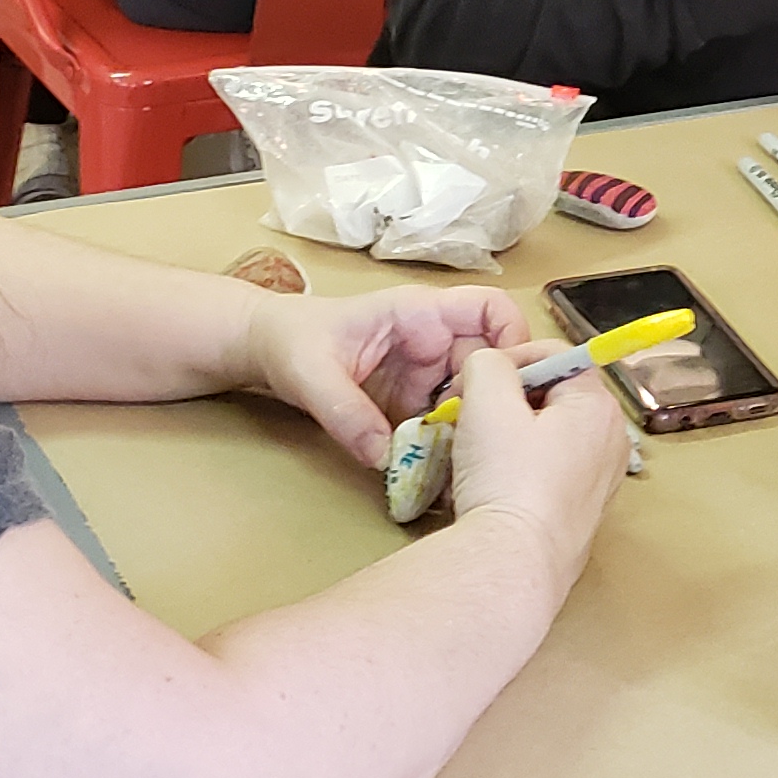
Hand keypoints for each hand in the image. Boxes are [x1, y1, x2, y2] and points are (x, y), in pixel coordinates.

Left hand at [233, 283, 528, 467]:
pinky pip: (444, 421)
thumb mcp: (311, 373)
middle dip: (493, 401)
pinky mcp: (412, 401)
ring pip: (472, 398)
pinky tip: (439, 468)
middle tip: (482, 441)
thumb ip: (346, 413)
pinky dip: (447, 444)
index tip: (512, 386)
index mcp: (419, 314)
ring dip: (471, 428)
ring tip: (463, 461)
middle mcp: (432, 340)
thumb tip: (383, 457)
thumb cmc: (289, 339)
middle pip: (491, 364)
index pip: (491, 309)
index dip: (514, 340)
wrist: (263, 350)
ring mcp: (425, 373)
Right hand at [440, 344, 631, 597]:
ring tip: (471, 449)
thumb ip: (488, 364)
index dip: (508, 360)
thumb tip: (488, 366)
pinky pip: (546, 472)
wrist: (514, 563)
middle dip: (504, 399)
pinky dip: (516, 467)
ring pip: (545, 435)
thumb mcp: (486, 401)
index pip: (555, 356)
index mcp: (598, 406)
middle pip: (551, 396)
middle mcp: (610, 441)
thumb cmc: (507, 479)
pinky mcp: (579, 514)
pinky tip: (488, 482)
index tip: (471, 382)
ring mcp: (598, 482)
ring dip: (506, 433)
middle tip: (465, 414)